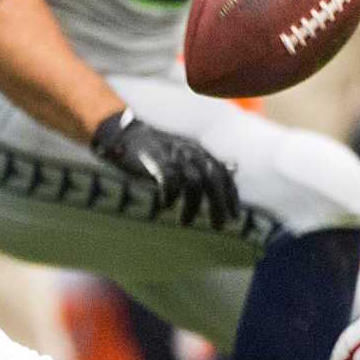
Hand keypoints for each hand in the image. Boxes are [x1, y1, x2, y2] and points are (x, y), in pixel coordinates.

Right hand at [89, 109, 239, 227]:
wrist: (125, 133)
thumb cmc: (154, 146)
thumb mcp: (181, 152)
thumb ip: (200, 164)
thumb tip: (226, 176)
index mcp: (200, 149)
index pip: (224, 173)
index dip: (231, 196)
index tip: (234, 216)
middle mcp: (191, 150)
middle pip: (213, 179)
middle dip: (218, 205)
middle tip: (218, 226)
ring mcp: (173, 154)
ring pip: (194, 183)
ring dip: (192, 207)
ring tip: (185, 222)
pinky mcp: (155, 159)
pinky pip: (169, 181)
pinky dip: (169, 196)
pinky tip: (165, 205)